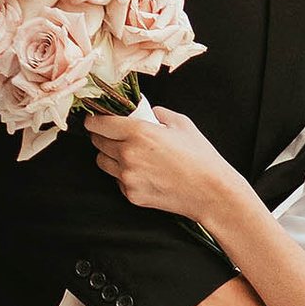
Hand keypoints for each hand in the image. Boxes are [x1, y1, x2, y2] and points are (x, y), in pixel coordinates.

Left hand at [88, 96, 233, 228]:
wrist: (210, 192)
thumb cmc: (200, 157)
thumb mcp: (181, 124)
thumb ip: (157, 113)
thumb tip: (145, 111)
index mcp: (138, 132)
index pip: (98, 124)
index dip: (94, 119)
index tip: (95, 119)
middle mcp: (128, 155)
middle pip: (97, 142)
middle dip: (103, 136)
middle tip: (116, 134)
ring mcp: (127, 177)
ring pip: (102, 162)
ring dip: (110, 155)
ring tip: (130, 154)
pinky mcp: (131, 194)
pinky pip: (117, 179)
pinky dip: (124, 174)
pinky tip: (143, 172)